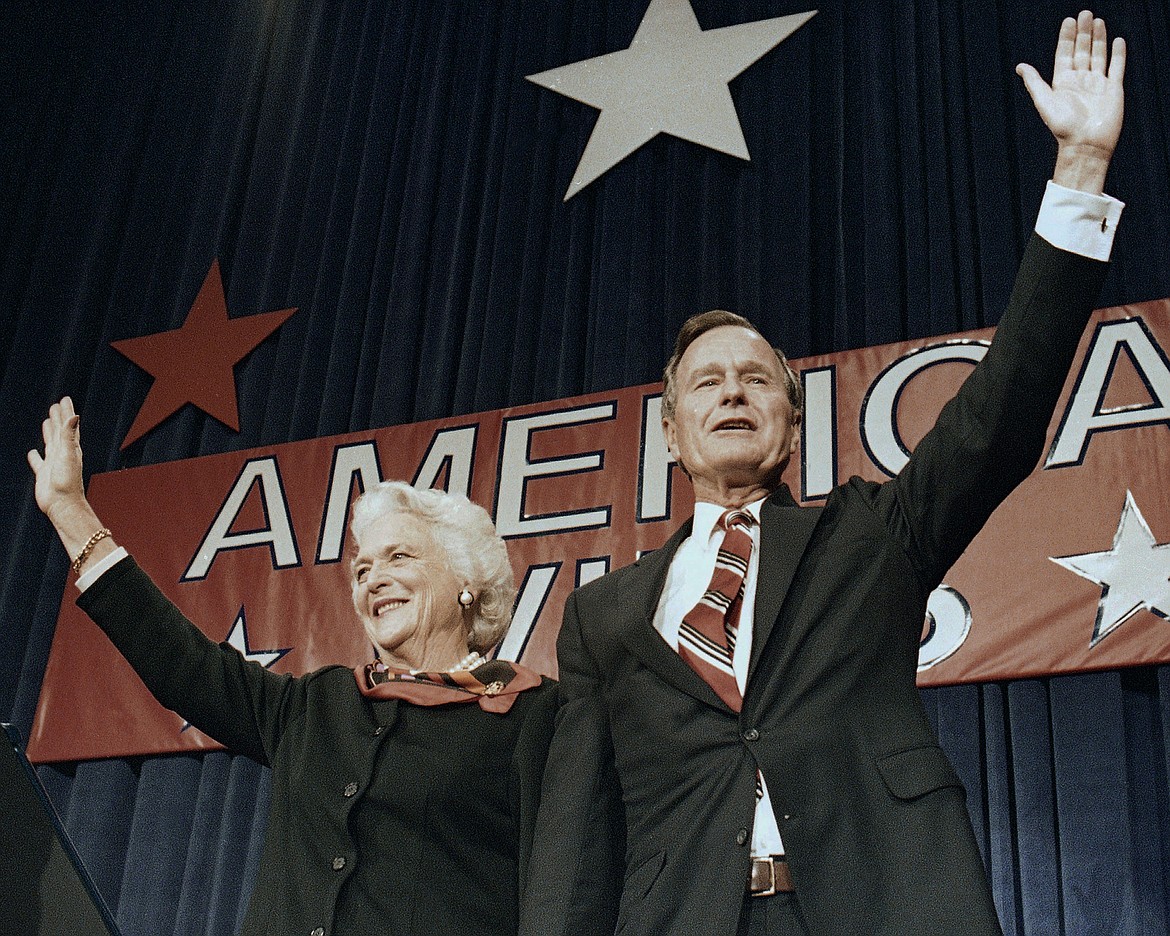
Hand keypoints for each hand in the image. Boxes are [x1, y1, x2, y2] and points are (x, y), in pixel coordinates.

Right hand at [27, 396, 87, 516]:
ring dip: (48, 432)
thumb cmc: (67, 481)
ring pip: (50, 444)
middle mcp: (63, 454)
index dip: (66, 412)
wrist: (62, 504)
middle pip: (60, 432)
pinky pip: (38, 462)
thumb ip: (70, 435)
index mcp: (70, 448)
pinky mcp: (44, 474)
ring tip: (47, 422)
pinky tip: (32, 452)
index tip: (65, 399)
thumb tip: (74, 415)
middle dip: (58, 418)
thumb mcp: (69, 454)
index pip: (68, 425)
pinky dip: (35, 457)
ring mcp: (53, 464)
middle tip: (56, 405)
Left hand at [1016, 11, 1124, 192]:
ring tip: (1098, 21)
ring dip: (1098, 38)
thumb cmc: (1063, 126)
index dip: (1066, 38)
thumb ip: (1034, 82)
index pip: (1064, 54)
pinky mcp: (1113, 89)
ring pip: (1098, 55)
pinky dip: (1117, 54)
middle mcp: (1080, 81)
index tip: (1069, 21)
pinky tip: (1117, 41)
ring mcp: (1097, 84)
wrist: (1085, 144)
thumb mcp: (1044, 101)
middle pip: (1082, 50)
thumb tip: (1020, 66)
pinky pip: (1116, 67)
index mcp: (1063, 83)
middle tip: (1085, 13)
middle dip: (1083, 32)